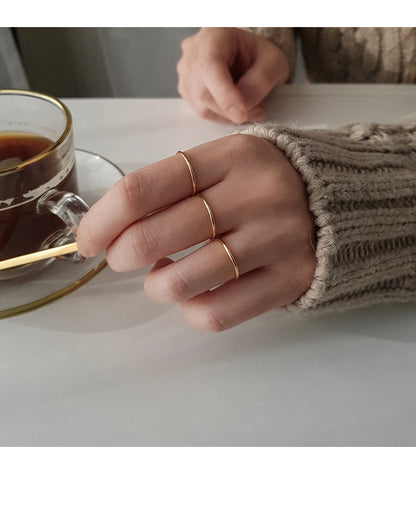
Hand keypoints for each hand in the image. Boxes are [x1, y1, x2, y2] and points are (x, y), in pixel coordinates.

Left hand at [77, 135, 315, 330]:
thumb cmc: (261, 182)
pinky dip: (189, 310)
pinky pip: (216, 313)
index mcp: (230, 156)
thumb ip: (171, 188)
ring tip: (163, 276)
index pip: (143, 189)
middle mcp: (255, 195)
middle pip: (154, 237)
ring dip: (156, 286)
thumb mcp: (222, 164)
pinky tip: (193, 295)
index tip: (87, 240)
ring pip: (181, 282)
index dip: (102, 220)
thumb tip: (109, 230)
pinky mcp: (290, 279)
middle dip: (121, 255)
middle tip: (122, 258)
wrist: (335, 199)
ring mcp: (276, 240)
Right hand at [177, 28, 289, 123]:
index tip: (240, 115)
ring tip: (249, 106)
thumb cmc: (259, 55)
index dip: (224, 94)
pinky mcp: (186, 89)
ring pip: (201, 106)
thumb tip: (243, 106)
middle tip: (256, 110)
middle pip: (202, 91)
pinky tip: (234, 106)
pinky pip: (201, 111)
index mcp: (214, 34)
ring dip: (227, 114)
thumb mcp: (273, 63)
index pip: (210, 65)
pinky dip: (221, 115)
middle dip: (230, 109)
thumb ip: (260, 81)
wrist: (249, 57)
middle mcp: (193, 50)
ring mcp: (186, 71)